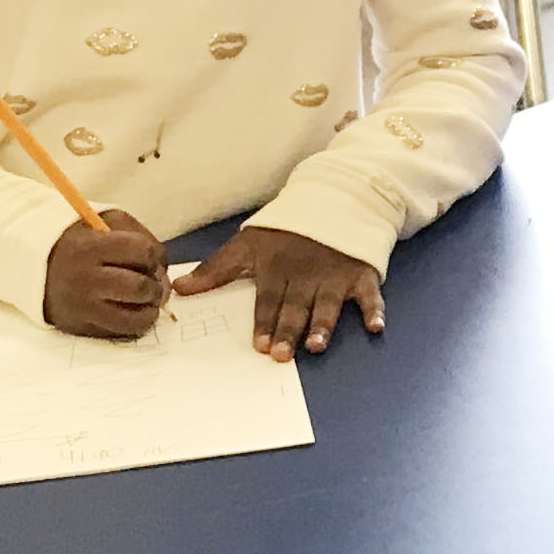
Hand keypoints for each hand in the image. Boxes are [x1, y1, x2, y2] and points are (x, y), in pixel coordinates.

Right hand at [44, 209, 167, 338]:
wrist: (38, 268)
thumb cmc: (80, 243)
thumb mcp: (104, 223)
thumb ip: (138, 235)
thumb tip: (163, 270)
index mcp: (90, 246)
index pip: (142, 251)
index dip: (156, 256)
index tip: (152, 259)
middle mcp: (85, 278)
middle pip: (140, 287)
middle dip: (156, 286)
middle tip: (153, 284)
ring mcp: (83, 306)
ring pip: (135, 316)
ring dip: (150, 309)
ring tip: (147, 300)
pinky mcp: (82, 327)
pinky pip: (122, 332)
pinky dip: (136, 324)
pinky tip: (134, 312)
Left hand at [177, 226, 381, 355]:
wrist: (334, 199)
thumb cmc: (286, 228)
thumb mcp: (247, 243)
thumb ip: (216, 270)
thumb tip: (178, 289)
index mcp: (277, 268)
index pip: (269, 299)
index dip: (265, 321)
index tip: (260, 344)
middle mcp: (306, 275)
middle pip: (295, 307)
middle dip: (288, 330)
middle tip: (282, 354)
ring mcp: (335, 276)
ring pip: (328, 305)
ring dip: (323, 325)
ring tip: (316, 345)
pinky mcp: (360, 275)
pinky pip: (369, 295)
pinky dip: (374, 310)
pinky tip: (375, 326)